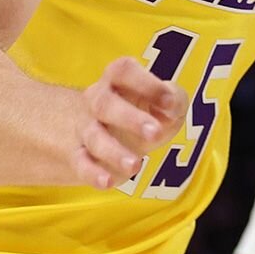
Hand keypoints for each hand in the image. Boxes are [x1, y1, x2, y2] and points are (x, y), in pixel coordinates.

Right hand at [70, 56, 185, 189]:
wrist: (112, 135)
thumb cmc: (146, 112)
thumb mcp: (167, 102)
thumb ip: (174, 98)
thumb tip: (171, 106)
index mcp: (118, 80)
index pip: (124, 71)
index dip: (146, 83)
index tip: (169, 102)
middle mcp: (97, 100)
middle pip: (105, 104)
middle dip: (130, 119)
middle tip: (155, 133)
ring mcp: (86, 128)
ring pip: (94, 137)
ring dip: (113, 151)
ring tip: (135, 164)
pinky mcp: (80, 155)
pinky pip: (81, 164)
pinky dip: (93, 174)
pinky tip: (107, 182)